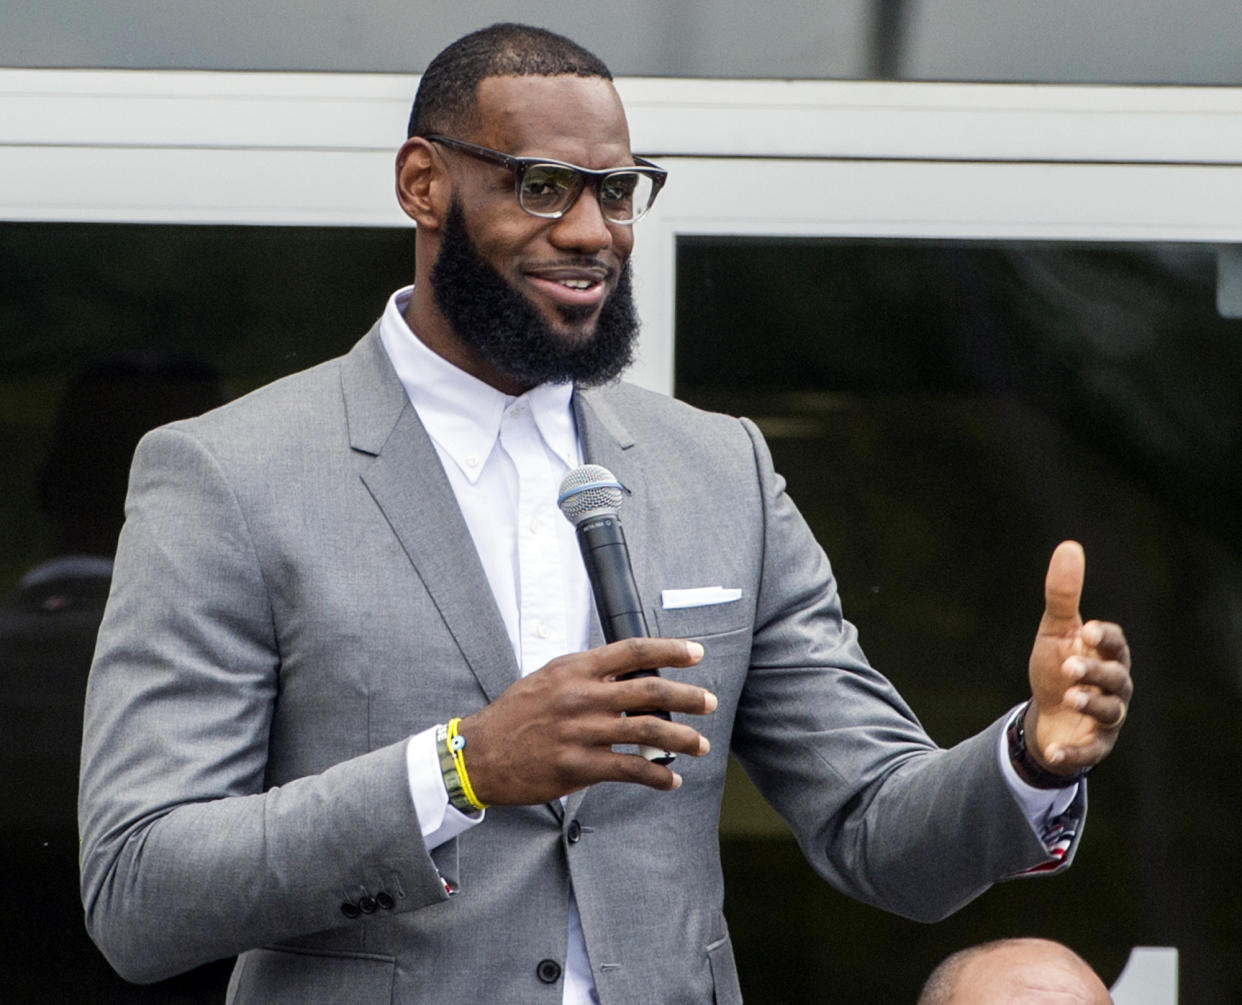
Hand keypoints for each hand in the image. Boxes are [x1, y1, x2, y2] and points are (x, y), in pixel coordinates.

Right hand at [458, 638, 716, 804]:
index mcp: (575, 669)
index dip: (669, 649)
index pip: (633, 651)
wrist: (480, 753)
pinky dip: (657, 775)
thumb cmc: (516, 715)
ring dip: (682, 738)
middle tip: (709, 701)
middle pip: (649, 690)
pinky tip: (670, 780)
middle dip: (687, 696)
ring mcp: (581, 732)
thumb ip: (586, 675)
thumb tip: (628, 674)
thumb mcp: (548, 678)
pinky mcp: (579, 767)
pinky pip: (630, 769)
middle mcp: (581, 696)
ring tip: (700, 744)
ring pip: (647, 731)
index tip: (696, 652)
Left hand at [1026, 541, 1132, 774]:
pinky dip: (1073, 752)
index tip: (1087, 630)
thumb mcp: (1055, 631)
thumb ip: (1062, 594)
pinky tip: (1054, 750)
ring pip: (1110, 711)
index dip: (1106, 638)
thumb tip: (1070, 546)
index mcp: (1107, 656)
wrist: (1047, 714)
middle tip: (1070, 666)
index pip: (1116, 643)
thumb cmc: (1058, 667)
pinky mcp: (1094, 744)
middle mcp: (1114, 686)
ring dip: (1091, 703)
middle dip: (1096, 672)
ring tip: (1069, 694)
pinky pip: (1089, 751)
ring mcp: (1106, 717)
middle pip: (1117, 678)